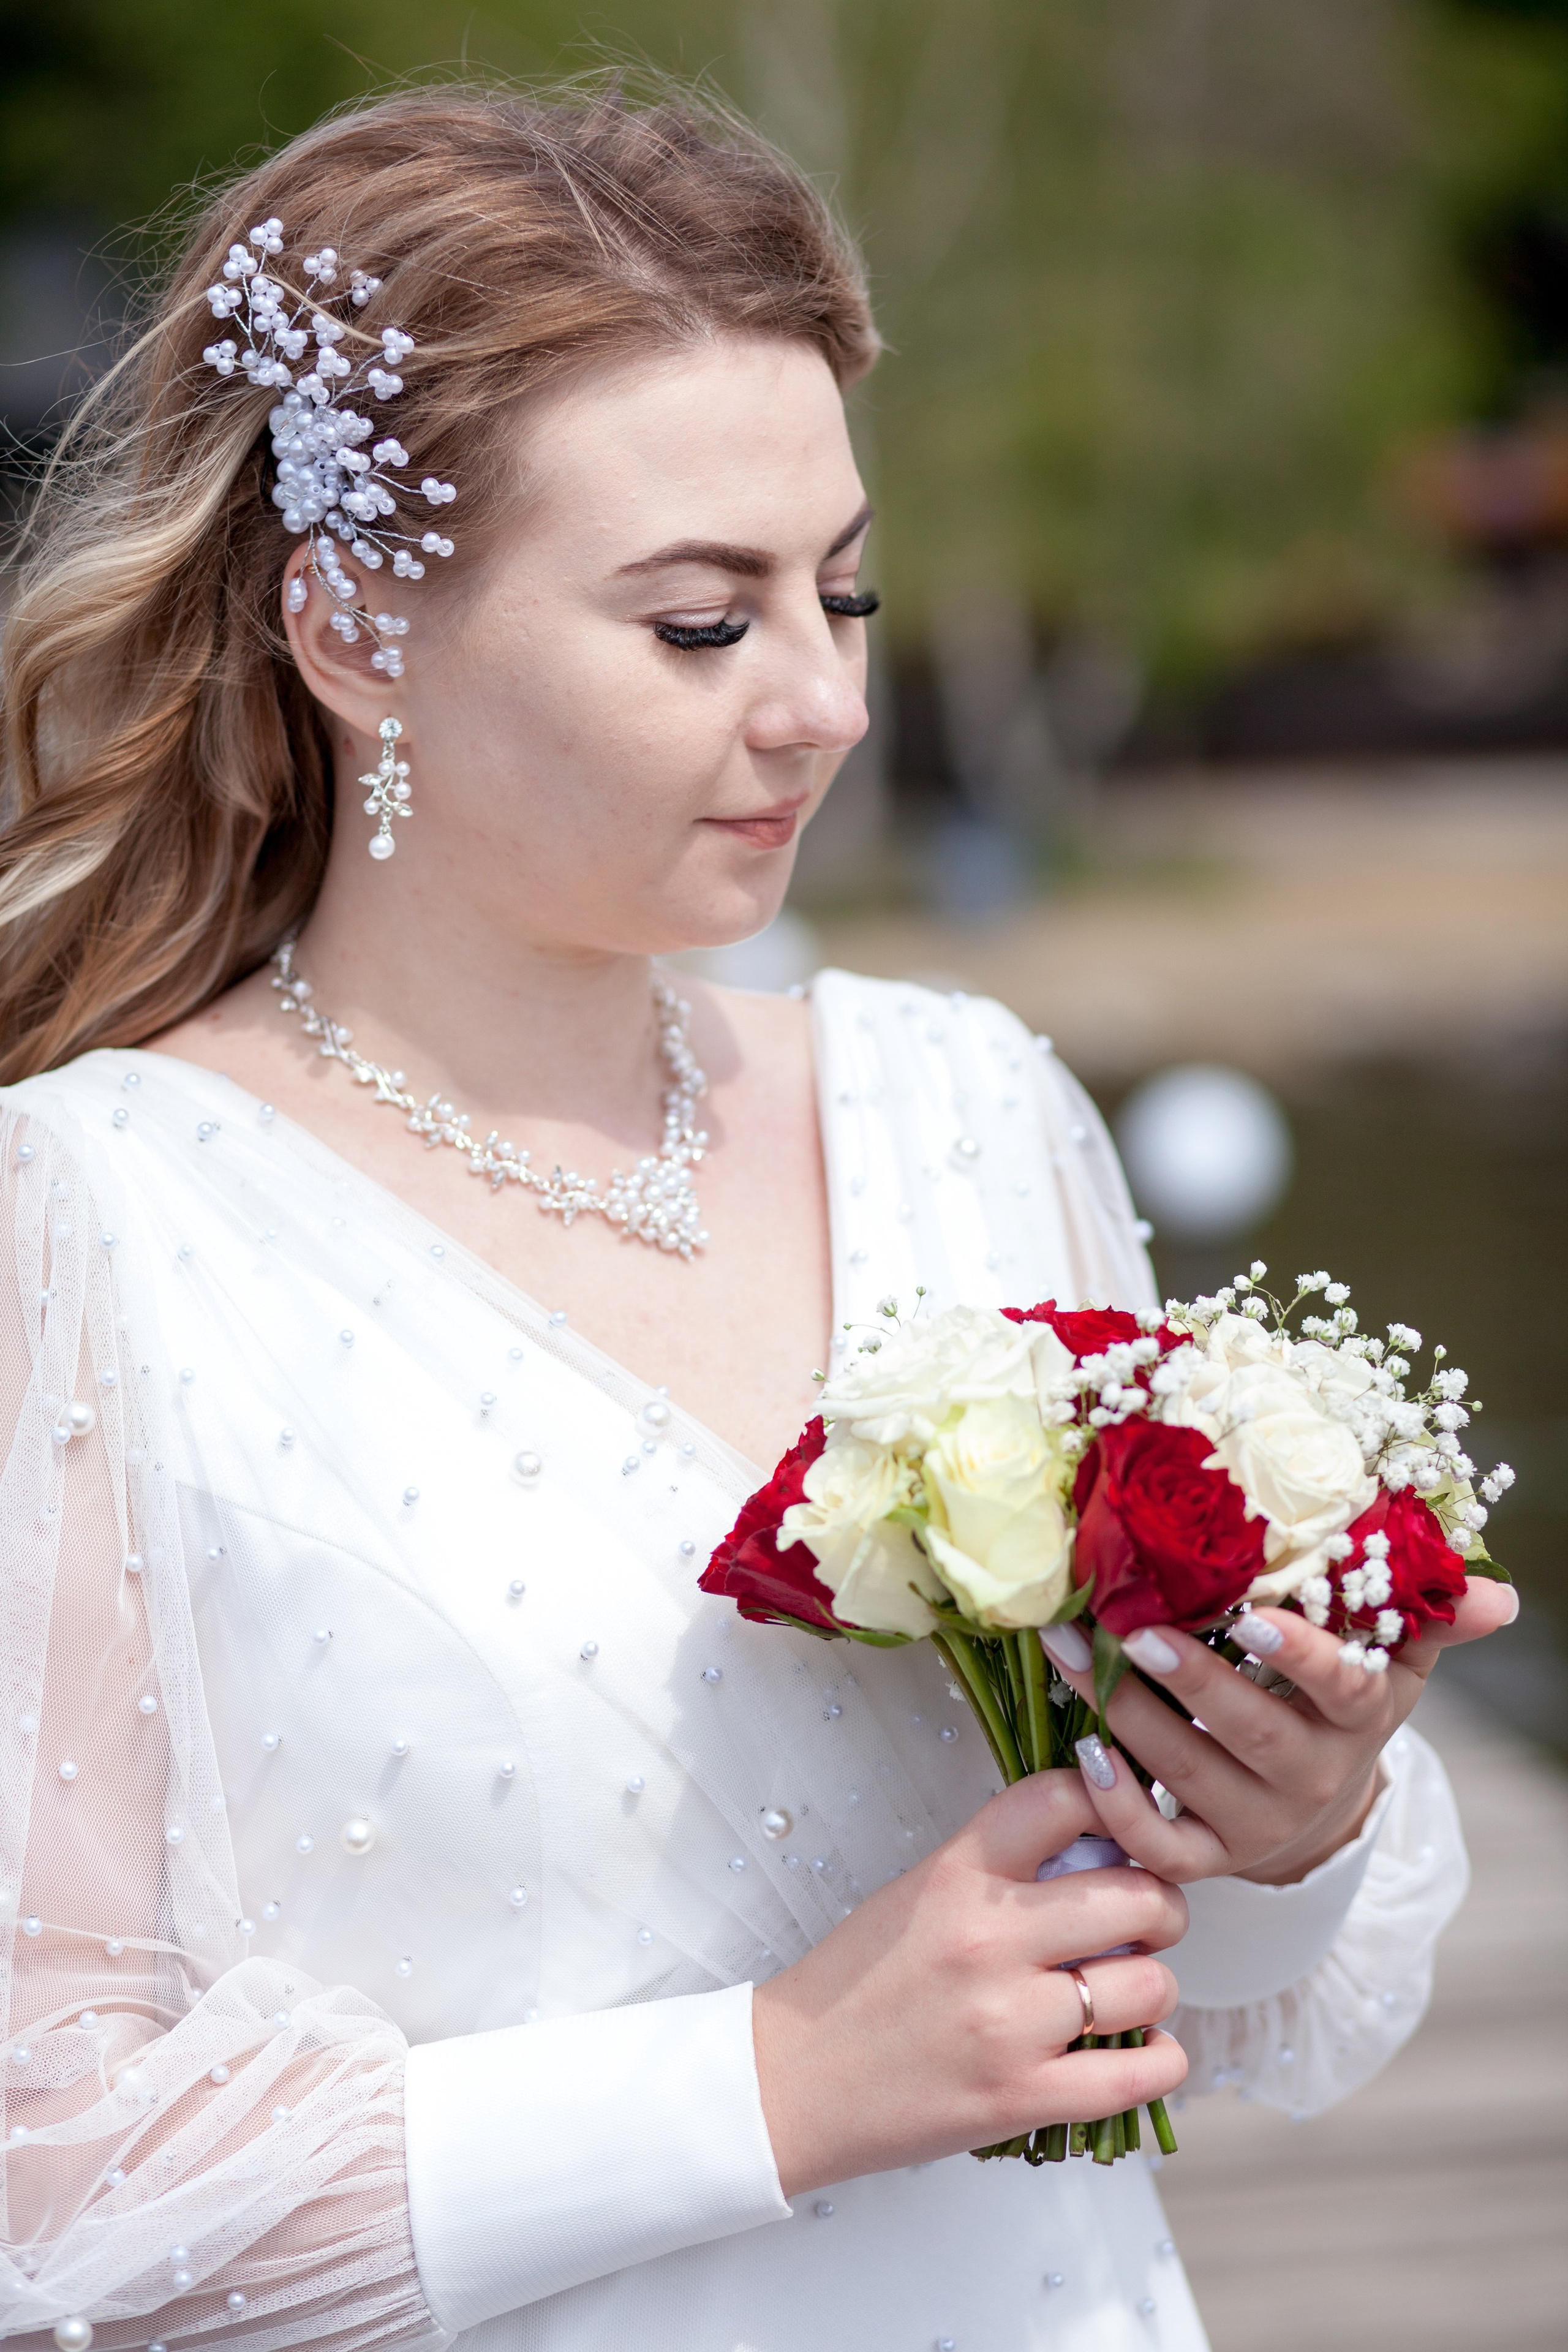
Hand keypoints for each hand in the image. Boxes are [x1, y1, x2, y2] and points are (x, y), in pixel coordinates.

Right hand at [751, 1769, 1187, 2196]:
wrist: (792, 2080)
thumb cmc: (857, 1983)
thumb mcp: (920, 1894)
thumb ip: (1002, 1867)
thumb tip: (1103, 1848)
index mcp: (957, 1875)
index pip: (1061, 1799)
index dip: (1112, 1801)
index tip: (1125, 1825)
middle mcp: (988, 1939)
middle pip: (1137, 1897)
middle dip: (1161, 1907)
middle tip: (1146, 1921)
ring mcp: (1007, 2023)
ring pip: (1150, 1985)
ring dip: (1155, 1987)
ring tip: (1128, 1992)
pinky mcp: (1020, 2098)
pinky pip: (1139, 2074)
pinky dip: (1163, 2061)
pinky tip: (1147, 2050)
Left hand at [1041, 1575, 1518, 1886]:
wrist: (1315, 1797)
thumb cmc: (1339, 1698)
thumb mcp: (1392, 1659)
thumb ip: (1432, 1616)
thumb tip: (1496, 1594)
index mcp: (1355, 1718)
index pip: (1340, 1688)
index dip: (1299, 1655)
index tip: (1251, 1613)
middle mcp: (1309, 1776)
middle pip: (1249, 1731)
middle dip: (1187, 1679)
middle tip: (1131, 1627)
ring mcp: (1255, 1823)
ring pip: (1186, 1777)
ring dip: (1121, 1712)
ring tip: (1070, 1650)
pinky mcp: (1208, 1860)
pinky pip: (1160, 1849)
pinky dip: (1116, 1808)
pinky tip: (1082, 1752)